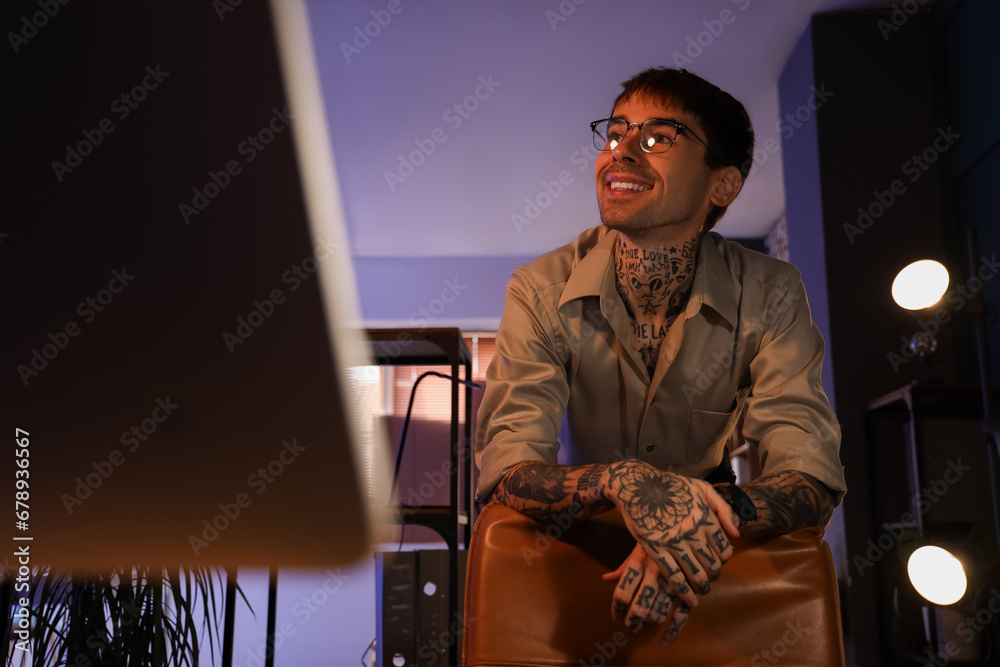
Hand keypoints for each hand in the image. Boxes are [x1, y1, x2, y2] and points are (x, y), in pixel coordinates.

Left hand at [602, 543, 691, 645]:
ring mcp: (673, 581)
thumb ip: (624, 566)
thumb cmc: (659, 535)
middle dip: (632, 621)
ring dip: (648, 624)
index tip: (616, 616)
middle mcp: (655, 573)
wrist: (689, 522)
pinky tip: (664, 642)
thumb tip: (605, 579)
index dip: (616, 609)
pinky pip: (681, 614)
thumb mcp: (640, 546)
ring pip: (658, 613)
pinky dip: (672, 632)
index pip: (621, 593)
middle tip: (630, 625)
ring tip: (643, 625)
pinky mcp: (689, 587)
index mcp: (639, 561)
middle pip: (638, 607)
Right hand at [604, 461, 739, 603]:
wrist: (637, 485)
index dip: (725, 559)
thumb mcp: (701, 488)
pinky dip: (684, 592)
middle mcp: (692, 532)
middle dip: (714, 574)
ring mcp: (673, 542)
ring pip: (695, 574)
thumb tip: (736, 534)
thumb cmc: (670, 485)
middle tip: (711, 576)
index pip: (724, 549)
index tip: (719, 560)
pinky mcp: (655, 550)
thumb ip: (723, 509)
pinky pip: (674, 577)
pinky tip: (690, 599)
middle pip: (712, 564)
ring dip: (702, 586)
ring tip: (702, 590)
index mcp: (705, 517)